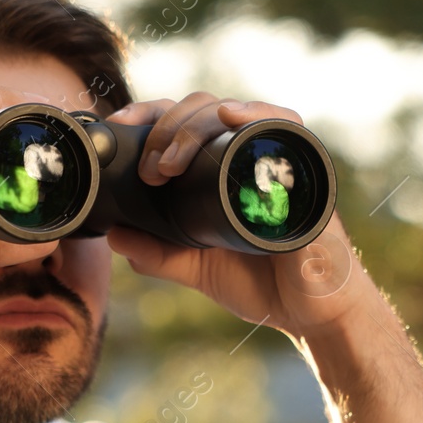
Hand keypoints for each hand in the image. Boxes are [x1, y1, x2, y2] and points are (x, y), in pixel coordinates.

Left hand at [103, 92, 368, 339]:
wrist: (308, 314)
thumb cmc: (261, 285)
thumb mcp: (195, 268)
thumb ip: (157, 253)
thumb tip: (114, 234)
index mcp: (221, 167)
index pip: (183, 120)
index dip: (149, 115)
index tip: (117, 127)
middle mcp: (247, 153)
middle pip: (201, 108)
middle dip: (166, 129)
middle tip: (149, 171)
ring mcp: (276, 157)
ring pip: (232, 110)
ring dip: (195, 125)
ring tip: (171, 161)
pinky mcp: (305, 169)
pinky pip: (285, 125)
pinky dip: (256, 113)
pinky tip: (228, 113)